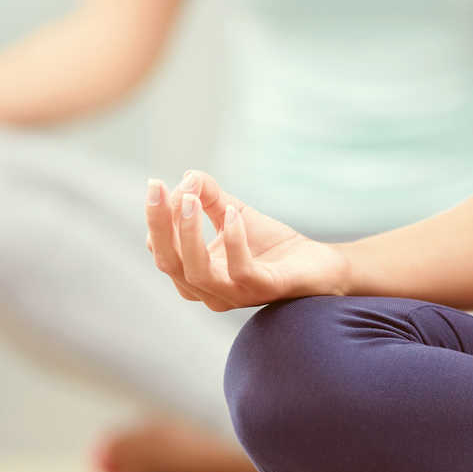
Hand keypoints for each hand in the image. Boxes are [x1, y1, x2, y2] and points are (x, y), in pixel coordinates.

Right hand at [145, 170, 347, 310]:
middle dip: (159, 224)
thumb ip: (207, 195)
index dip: (157, 218)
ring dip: (189, 233)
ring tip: (191, 198)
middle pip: (168, 263)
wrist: (317, 264)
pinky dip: (233, 240)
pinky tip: (233, 214)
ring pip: (196, 273)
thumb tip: (186, 176)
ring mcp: (235, 295)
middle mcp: (209, 291)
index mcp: (195, 276)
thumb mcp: (232, 212)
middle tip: (156, 187)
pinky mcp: (264, 290)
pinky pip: (240, 271)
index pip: (161, 250)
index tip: (157, 185)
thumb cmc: (270, 244)